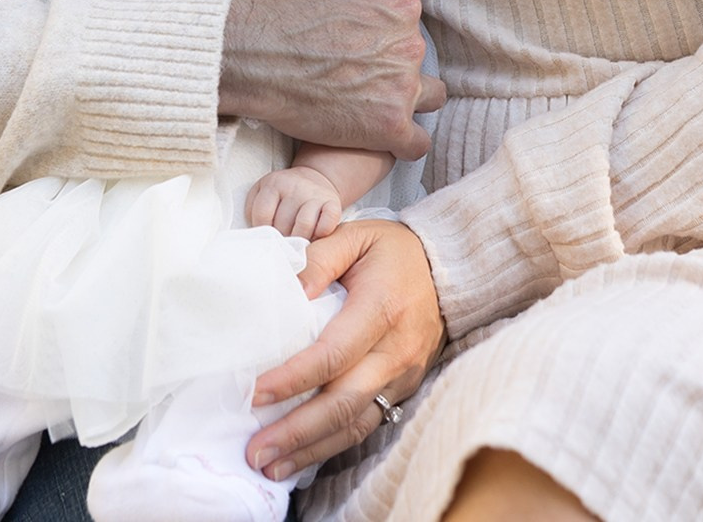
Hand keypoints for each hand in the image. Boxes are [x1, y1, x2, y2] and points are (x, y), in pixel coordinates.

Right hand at [220, 0, 445, 158]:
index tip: (353, 35)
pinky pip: (416, 142)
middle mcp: (408, 46)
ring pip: (427, 97)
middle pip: (415, 57)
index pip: (406, 17)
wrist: (243, 55)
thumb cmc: (276, 2)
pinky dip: (402, 137)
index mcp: (399, 5)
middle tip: (352, 67)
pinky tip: (378, 130)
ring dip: (405, 97)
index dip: (380, 25)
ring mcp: (400, 90)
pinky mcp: (387, 128)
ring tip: (371, 98)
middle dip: (390, 60)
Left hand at [247, 166, 342, 239]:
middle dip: (281, 239)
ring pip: (304, 226)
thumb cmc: (283, 195)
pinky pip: (328, 223)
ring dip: (300, 241)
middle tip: (283, 243)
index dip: (263, 232)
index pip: (261, 215)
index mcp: (273, 183)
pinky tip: (316, 236)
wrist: (313, 180)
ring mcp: (314, 194)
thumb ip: (254, 212)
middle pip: (282, 224)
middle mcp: (294, 186)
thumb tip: (257, 239)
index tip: (268, 237)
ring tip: (297, 244)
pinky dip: (321, 234)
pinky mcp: (333, 203)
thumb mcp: (262, 194)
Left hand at [247, 217, 444, 482]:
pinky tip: (302, 456)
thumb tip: (286, 290)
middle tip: (255, 451)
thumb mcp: (355, 235)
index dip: (293, 378)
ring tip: (271, 465)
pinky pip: (367, 424)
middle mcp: (396, 350)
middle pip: (344, 402)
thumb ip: (318, 258)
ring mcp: (403, 376)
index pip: (334, 354)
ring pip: (355, 424)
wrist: (447, 267)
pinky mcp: (404, 390)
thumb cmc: (392, 250)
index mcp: (382, 307)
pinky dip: (333, 444)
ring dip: (311, 449)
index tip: (255, 393)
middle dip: (297, 431)